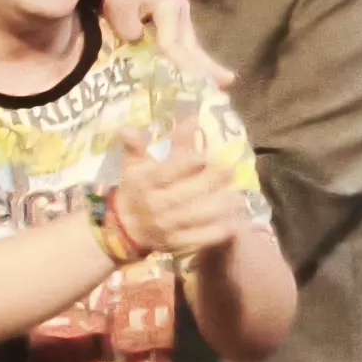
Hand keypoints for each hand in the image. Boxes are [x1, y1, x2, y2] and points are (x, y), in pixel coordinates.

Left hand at [100, 0, 233, 93]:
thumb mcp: (119, 7)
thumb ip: (128, 27)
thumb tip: (140, 43)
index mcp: (168, 6)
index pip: (171, 40)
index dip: (178, 61)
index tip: (187, 79)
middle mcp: (181, 12)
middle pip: (192, 44)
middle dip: (205, 66)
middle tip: (227, 81)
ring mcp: (182, 17)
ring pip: (193, 45)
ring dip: (206, 64)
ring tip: (225, 80)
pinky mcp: (178, 23)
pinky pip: (187, 44)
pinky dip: (194, 58)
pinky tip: (205, 72)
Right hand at [111, 141, 253, 258]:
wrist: (123, 228)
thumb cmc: (136, 189)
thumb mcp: (138, 164)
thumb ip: (155, 141)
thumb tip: (182, 118)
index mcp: (144, 182)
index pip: (170, 170)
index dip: (191, 161)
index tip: (206, 156)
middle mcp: (155, 204)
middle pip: (189, 192)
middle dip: (214, 180)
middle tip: (231, 171)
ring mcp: (166, 226)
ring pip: (199, 215)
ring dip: (222, 205)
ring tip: (237, 197)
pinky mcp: (176, 243)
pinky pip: (202, 238)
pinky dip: (220, 230)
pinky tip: (234, 221)